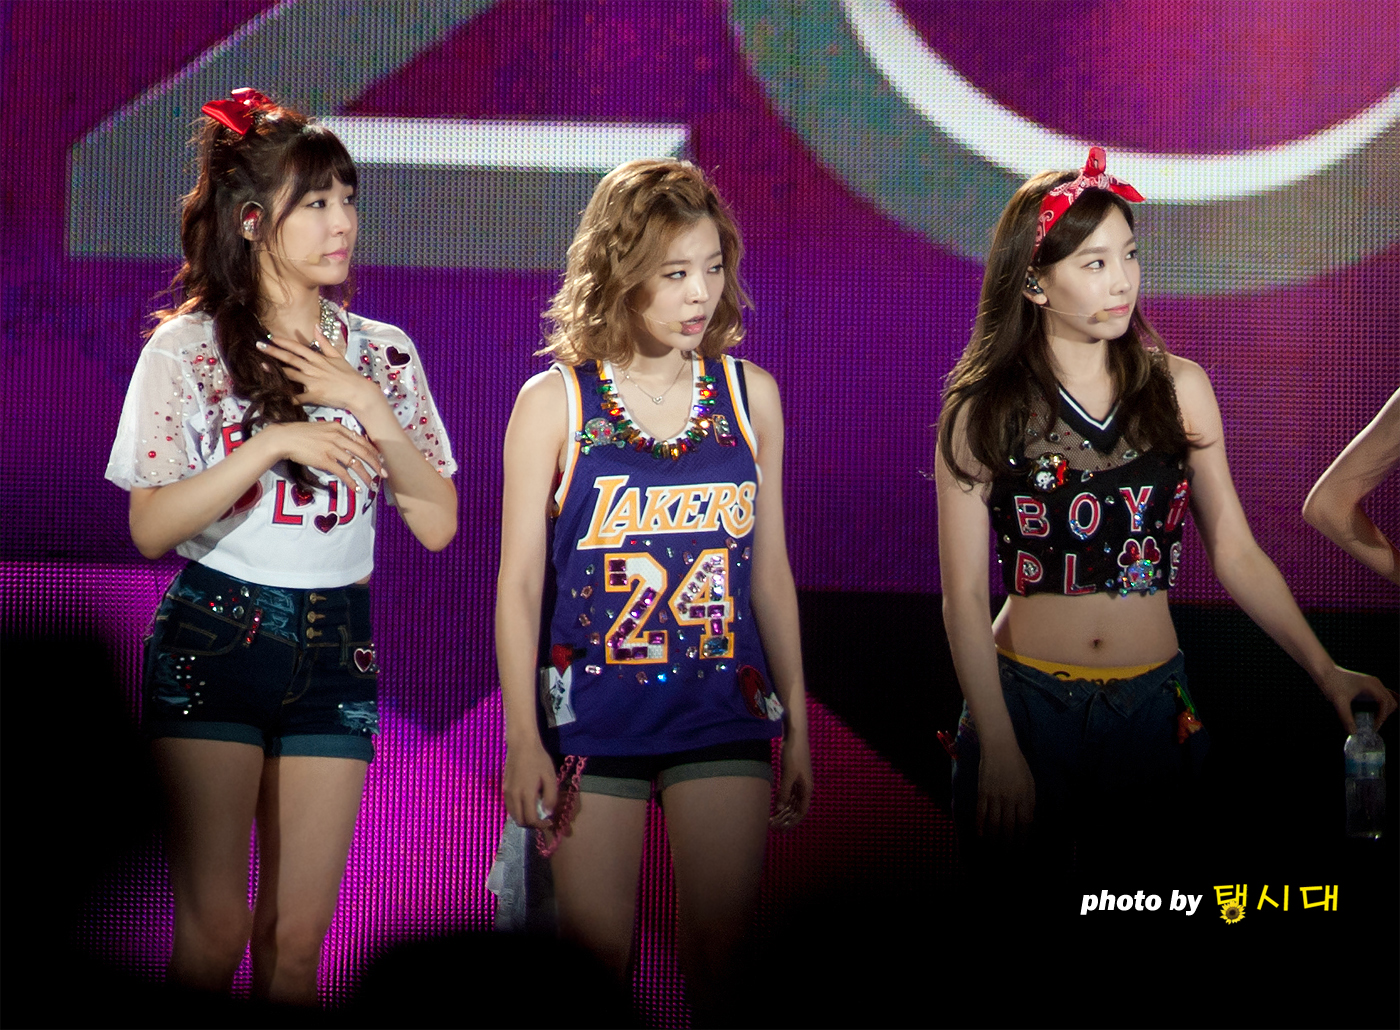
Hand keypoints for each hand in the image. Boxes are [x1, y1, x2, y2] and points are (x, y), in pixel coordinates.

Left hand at [256, 330, 380, 414]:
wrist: (359, 392)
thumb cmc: (349, 375)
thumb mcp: (338, 356)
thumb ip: (324, 342)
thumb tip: (316, 326)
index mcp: (318, 359)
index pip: (298, 348)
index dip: (283, 342)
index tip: (271, 338)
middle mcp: (313, 368)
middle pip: (290, 359)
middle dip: (273, 352)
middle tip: (258, 346)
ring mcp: (313, 382)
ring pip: (290, 374)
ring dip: (275, 370)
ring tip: (261, 365)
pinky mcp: (314, 395)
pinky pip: (297, 396)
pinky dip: (287, 396)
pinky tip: (275, 395)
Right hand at [261, 420, 383, 492]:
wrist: (284, 438)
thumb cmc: (301, 433)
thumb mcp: (322, 427)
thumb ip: (336, 433)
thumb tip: (349, 443)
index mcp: (339, 427)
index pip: (362, 440)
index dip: (374, 452)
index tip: (381, 460)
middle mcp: (338, 436)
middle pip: (364, 452)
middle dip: (376, 465)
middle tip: (384, 474)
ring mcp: (332, 448)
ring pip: (356, 464)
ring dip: (366, 476)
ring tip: (372, 484)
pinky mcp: (324, 460)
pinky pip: (343, 473)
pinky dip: (351, 482)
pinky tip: (356, 488)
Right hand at [503, 740, 557, 830]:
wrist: (521, 745)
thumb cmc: (539, 759)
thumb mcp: (550, 777)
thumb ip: (550, 797)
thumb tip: (548, 813)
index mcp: (526, 794)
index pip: (530, 819)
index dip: (540, 825)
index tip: (549, 822)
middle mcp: (514, 796)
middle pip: (520, 821)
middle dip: (531, 825)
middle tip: (542, 820)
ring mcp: (507, 792)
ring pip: (513, 815)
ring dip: (523, 818)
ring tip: (535, 813)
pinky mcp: (504, 788)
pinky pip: (509, 806)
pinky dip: (517, 811)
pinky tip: (526, 804)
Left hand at [770, 731, 811, 829]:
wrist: (794, 737)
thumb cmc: (793, 755)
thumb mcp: (788, 774)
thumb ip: (784, 792)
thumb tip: (779, 808)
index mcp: (807, 789)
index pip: (801, 812)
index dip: (792, 822)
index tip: (782, 830)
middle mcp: (804, 788)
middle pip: (795, 809)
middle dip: (785, 819)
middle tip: (773, 828)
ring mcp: (798, 783)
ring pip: (791, 803)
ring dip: (782, 812)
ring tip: (771, 821)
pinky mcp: (792, 777)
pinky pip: (788, 795)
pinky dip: (781, 802)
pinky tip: (773, 808)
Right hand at [977, 745, 1034, 843]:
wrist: (999, 747)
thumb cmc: (1017, 765)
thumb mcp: (1030, 783)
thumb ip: (1029, 802)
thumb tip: (1027, 821)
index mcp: (1025, 796)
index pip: (1025, 824)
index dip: (1022, 838)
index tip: (1021, 849)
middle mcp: (1011, 798)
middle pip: (1009, 827)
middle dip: (1008, 843)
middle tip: (1007, 855)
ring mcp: (996, 795)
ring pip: (994, 823)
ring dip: (994, 838)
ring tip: (994, 848)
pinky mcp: (983, 791)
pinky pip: (981, 812)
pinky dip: (980, 825)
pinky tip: (980, 835)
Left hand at [1320, 665, 1397, 731]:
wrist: (1324, 671)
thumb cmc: (1331, 682)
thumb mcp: (1338, 702)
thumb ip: (1346, 717)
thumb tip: (1353, 732)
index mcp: (1371, 685)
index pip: (1385, 703)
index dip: (1382, 716)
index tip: (1374, 726)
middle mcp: (1375, 683)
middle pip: (1390, 702)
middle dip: (1384, 715)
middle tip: (1373, 725)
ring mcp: (1373, 684)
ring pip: (1388, 699)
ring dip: (1384, 711)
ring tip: (1373, 721)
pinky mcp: (1368, 686)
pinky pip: (1382, 696)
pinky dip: (1382, 706)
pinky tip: (1375, 713)